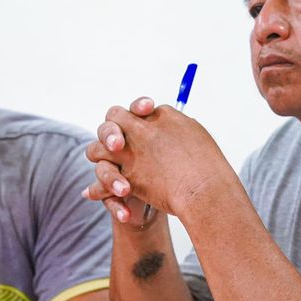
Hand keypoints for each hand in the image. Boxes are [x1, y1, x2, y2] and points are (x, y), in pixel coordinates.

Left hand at [84, 97, 235, 219]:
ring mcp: (131, 152)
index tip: (143, 125)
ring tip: (101, 163)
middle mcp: (141, 129)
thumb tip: (173, 125)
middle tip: (116, 142)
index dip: (140, 116)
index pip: (141, 108)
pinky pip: (103, 179)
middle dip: (112, 128)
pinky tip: (91, 192)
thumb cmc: (209, 165)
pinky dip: (97, 189)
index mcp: (161, 116)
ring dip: (98, 154)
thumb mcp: (197, 135)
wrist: (205, 189)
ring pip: (98, 147)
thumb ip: (180, 128)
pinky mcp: (127, 176)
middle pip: (114, 117)